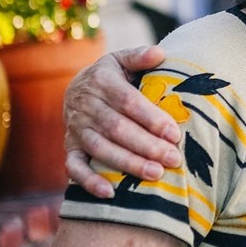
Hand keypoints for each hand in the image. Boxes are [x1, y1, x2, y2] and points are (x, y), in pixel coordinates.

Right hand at [63, 46, 182, 197]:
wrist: (76, 87)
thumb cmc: (111, 75)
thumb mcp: (121, 59)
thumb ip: (140, 57)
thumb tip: (160, 53)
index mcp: (102, 82)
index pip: (129, 103)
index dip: (151, 119)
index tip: (175, 133)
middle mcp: (86, 106)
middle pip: (117, 129)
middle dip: (147, 146)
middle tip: (173, 159)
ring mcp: (76, 129)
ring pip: (101, 149)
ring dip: (128, 163)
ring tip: (156, 174)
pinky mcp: (70, 147)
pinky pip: (74, 167)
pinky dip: (89, 182)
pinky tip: (110, 193)